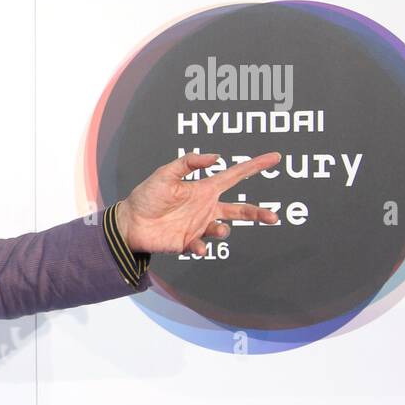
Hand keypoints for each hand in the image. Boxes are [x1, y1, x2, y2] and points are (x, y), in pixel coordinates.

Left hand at [116, 151, 282, 255]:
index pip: (235, 176)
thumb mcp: (165, 174)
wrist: (129, 222)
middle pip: (240, 210)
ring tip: (218, 229)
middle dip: (258, 213)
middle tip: (273, 217)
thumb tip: (216, 157)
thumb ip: (188, 162)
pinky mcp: (188, 242)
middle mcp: (206, 208)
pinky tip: (196, 246)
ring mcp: (199, 226)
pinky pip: (202, 246)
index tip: (275, 158)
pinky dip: (202, 247)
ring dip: (223, 230)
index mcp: (204, 189)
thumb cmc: (146, 196)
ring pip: (223, 229)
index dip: (254, 167)